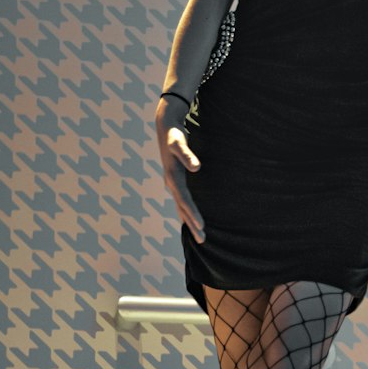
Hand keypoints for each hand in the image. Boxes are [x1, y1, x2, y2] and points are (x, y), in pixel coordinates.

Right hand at [156, 95, 204, 241]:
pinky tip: (191, 219)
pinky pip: (182, 201)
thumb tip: (196, 167)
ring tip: (199, 236)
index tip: (201, 226)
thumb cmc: (174, 135)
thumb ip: (187, 154)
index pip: (184, 200)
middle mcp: (171, 183)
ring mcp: (172, 183)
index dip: (192, 213)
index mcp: (172, 177)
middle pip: (182, 208)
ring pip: (181, 207)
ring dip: (189, 221)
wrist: (165, 128)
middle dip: (192, 224)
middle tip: (202, 241)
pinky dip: (187, 212)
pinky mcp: (176, 180)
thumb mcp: (180, 143)